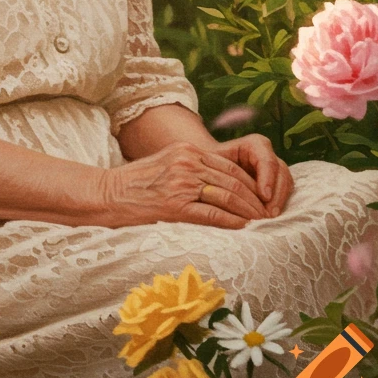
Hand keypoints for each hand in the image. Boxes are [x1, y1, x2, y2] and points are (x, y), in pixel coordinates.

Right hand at [103, 140, 272, 230]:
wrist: (109, 193)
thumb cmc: (136, 182)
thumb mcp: (166, 162)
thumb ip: (191, 166)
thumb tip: (219, 181)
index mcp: (186, 151)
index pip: (229, 166)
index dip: (250, 182)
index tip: (261, 196)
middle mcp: (187, 163)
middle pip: (232, 181)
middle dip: (254, 198)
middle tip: (267, 212)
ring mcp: (182, 183)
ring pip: (227, 196)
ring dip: (247, 211)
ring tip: (259, 222)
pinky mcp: (176, 205)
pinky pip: (212, 213)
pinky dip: (231, 221)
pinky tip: (242, 227)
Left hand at [213, 134, 294, 217]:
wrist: (212, 165)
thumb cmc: (211, 163)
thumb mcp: (213, 163)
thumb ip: (222, 171)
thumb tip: (231, 191)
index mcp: (255, 144)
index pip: (266, 160)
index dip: (267, 178)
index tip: (264, 196)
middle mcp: (268, 154)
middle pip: (280, 172)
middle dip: (277, 193)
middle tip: (270, 213)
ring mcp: (274, 167)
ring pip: (285, 182)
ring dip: (280, 200)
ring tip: (270, 216)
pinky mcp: (277, 181)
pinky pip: (285, 191)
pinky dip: (279, 204)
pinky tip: (270, 215)